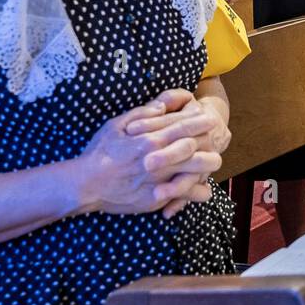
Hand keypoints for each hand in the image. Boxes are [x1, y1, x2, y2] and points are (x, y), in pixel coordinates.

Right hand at [80, 97, 221, 216]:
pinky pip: (185, 195)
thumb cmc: (99, 152)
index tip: (211, 118)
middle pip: (195, 148)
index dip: (200, 122)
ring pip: (195, 171)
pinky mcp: (157, 198)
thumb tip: (161, 106)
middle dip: (211, 142)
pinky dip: (198, 192)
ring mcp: (159, 180)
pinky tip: (203, 190)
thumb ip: (140, 114)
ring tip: (214, 161)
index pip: (183, 127)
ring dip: (208, 166)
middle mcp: (158, 158)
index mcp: (149, 138)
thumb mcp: (116, 125)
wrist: (86, 184)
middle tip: (218, 138)